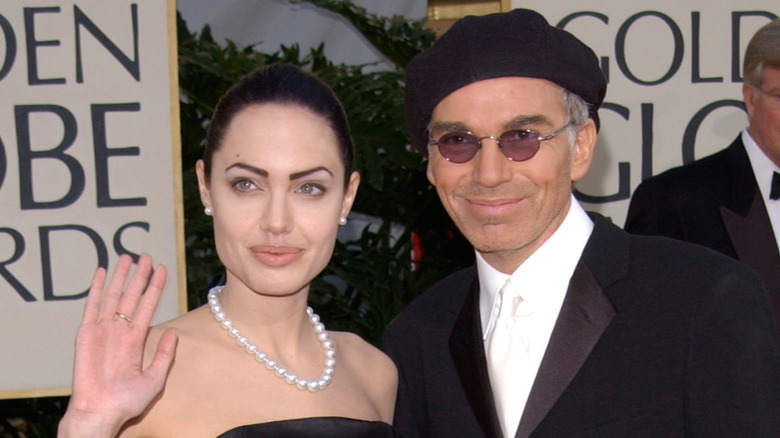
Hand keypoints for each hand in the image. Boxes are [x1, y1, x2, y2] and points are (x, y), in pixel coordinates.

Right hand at [59, 254, 176, 436]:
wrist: (101, 412)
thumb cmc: (126, 402)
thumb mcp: (155, 378)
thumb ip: (165, 354)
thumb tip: (174, 332)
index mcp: (135, 340)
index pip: (148, 306)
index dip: (155, 287)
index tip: (162, 269)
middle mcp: (119, 332)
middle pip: (131, 297)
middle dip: (139, 276)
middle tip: (146, 255)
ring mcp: (102, 331)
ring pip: (113, 296)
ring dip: (120, 277)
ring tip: (128, 257)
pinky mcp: (86, 334)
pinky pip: (91, 307)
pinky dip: (95, 288)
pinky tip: (101, 272)